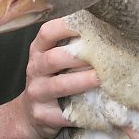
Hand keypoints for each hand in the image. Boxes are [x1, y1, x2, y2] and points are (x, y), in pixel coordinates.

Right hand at [16, 18, 98, 138]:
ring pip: (59, 85)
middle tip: (103, 54)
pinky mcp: (43, 115)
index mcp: (38, 51)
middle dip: (79, 56)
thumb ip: (72, 47)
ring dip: (83, 81)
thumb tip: (109, 31)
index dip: (66, 26)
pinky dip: (84, 112)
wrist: (28, 115)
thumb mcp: (54, 60)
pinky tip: (102, 110)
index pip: (47, 32)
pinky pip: (65, 114)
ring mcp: (37, 93)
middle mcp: (35, 69)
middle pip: (53, 58)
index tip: (89, 23)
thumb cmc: (51, 81)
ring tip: (103, 78)